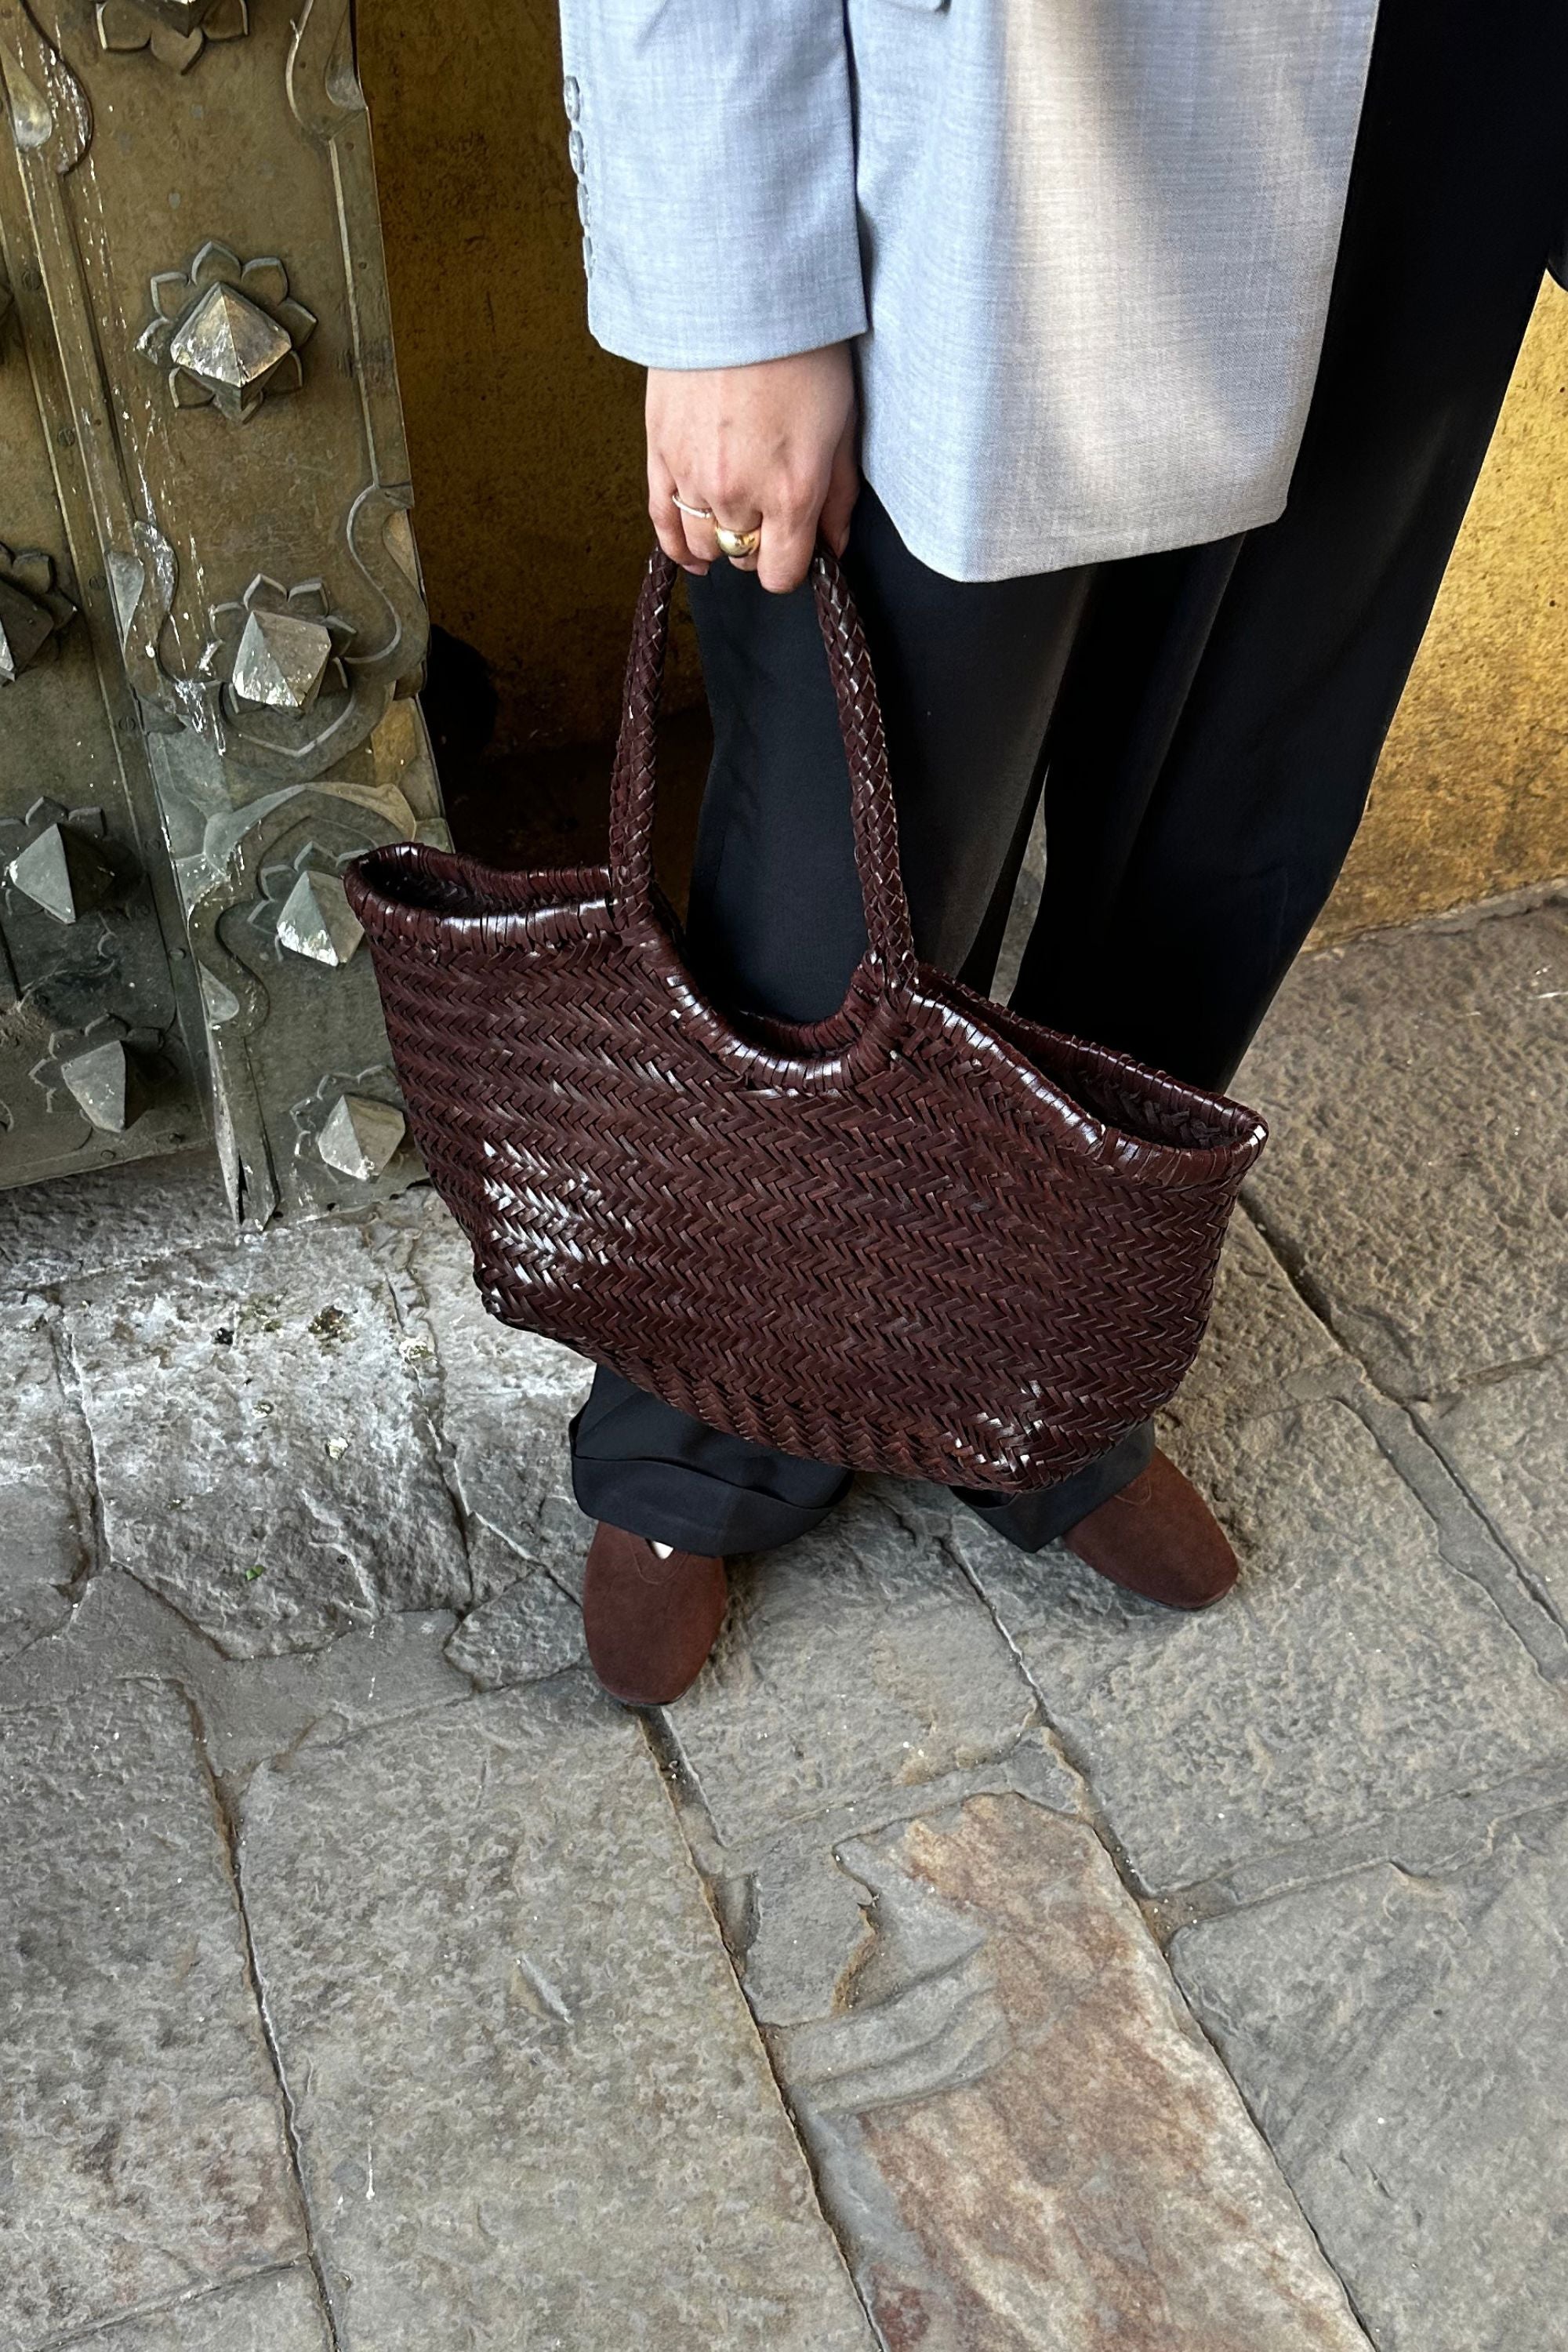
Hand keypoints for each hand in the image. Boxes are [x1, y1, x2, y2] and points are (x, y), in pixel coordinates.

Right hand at [647, 343, 858, 593]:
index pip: (782, 573)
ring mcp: (693, 477)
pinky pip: (662, 521)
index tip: (799, 544)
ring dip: (722, 537)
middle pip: (744, 557)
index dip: (793, 565)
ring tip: (736, 513)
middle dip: (761, 542)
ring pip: (704, 544)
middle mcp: (738, 495)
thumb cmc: (800, 347)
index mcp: (791, 492)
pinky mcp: (659, 453)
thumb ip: (839, 494)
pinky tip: (692, 555)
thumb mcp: (842, 422)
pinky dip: (677, 545)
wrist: (740, 289)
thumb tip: (834, 545)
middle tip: (771, 508)